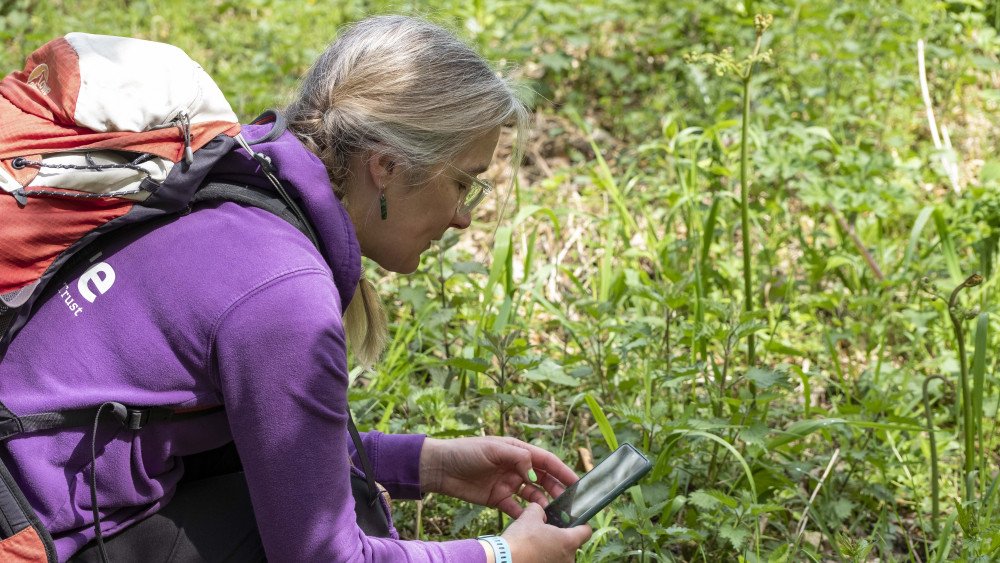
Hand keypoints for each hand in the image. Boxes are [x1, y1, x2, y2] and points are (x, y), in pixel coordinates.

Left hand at [419, 436, 578, 516]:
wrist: (440, 468)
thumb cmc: (466, 451)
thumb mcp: (493, 449)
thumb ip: (517, 457)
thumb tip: (534, 472)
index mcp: (517, 451)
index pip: (545, 460)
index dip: (562, 470)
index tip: (576, 482)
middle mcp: (515, 467)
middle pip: (543, 479)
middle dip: (557, 490)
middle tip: (569, 503)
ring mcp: (507, 484)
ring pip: (533, 495)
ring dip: (544, 503)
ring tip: (555, 515)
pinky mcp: (497, 499)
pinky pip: (517, 508)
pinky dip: (527, 515)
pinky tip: (535, 522)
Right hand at [501, 503, 591, 562]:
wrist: (505, 561)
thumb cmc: (520, 540)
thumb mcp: (529, 517)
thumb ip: (539, 509)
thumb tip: (540, 510)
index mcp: (568, 541)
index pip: (586, 531)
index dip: (581, 524)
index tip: (573, 521)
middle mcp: (569, 558)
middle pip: (571, 543)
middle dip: (559, 536)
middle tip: (544, 530)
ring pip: (560, 555)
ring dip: (551, 548)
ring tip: (534, 544)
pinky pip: (551, 562)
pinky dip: (544, 558)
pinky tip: (531, 554)